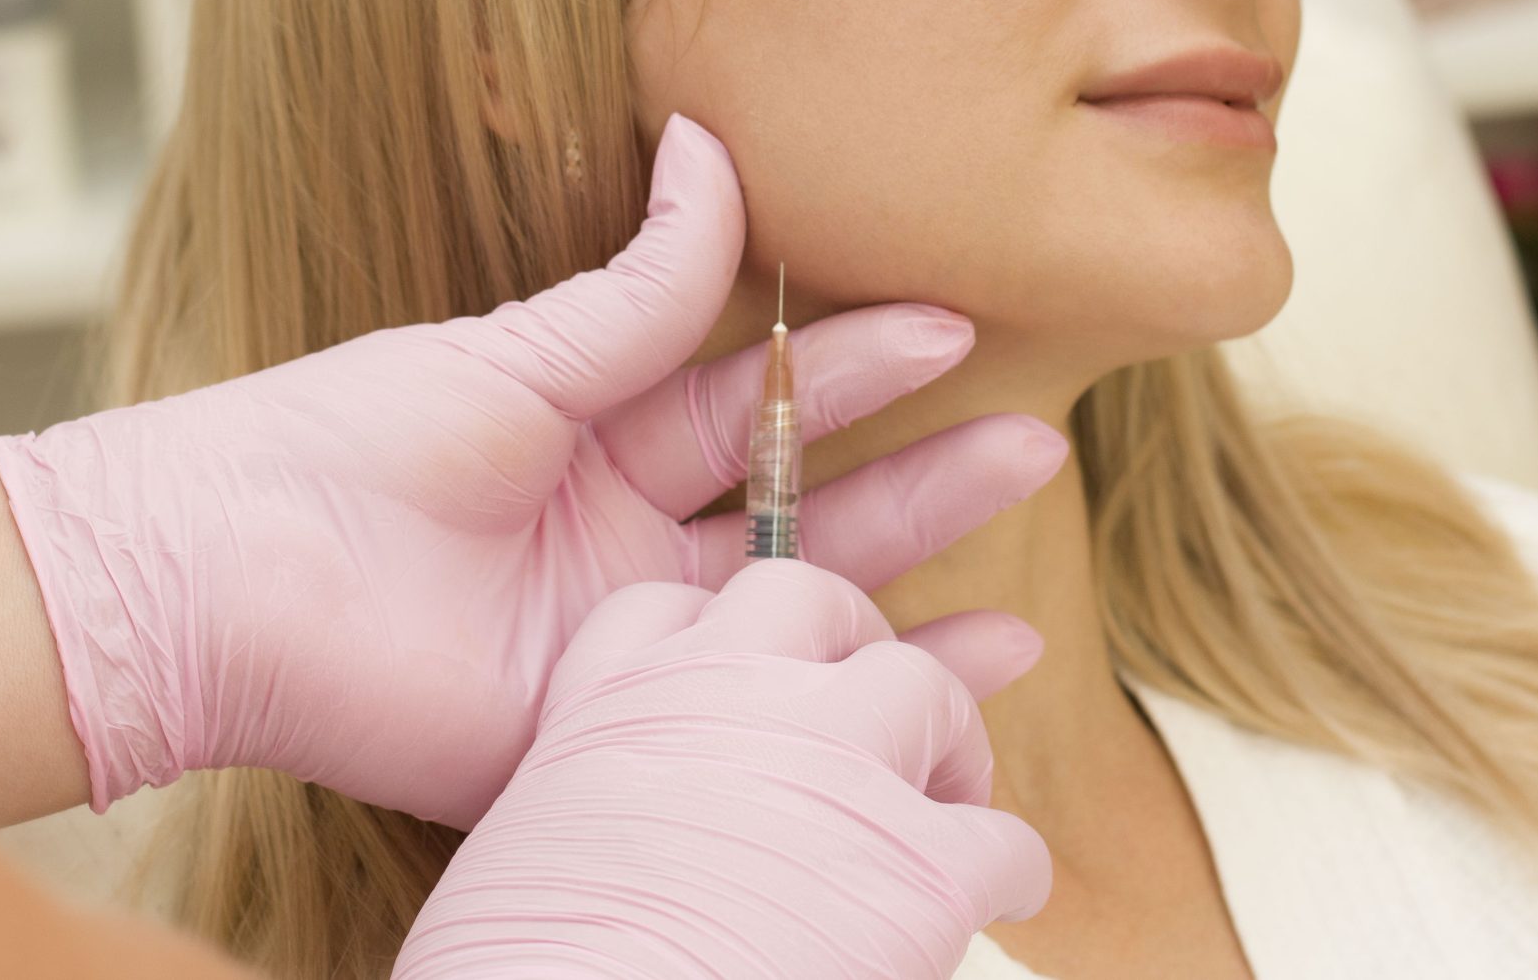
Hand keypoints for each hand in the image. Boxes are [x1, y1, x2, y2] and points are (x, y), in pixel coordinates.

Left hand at [0, 115, 1063, 826]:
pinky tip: (961, 684)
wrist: (222, 579)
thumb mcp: (516, 351)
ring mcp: (627, 641)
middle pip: (809, 502)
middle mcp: (628, 539)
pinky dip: (854, 697)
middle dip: (923, 470)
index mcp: (601, 435)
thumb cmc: (341, 441)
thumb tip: (710, 144)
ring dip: (918, 577)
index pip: (763, 398)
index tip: (954, 318)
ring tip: (1028, 568)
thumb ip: (639, 282)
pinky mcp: (609, 729)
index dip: (858, 364)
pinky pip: (749, 712)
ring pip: (801, 603)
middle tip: (1034, 435)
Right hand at [390, 560, 1050, 979]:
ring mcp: (833, 763)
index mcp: (612, 704)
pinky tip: (999, 898)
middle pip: (805, 596)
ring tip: (951, 791)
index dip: (709, 632)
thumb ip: (593, 802)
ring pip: (925, 687)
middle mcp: (727, 698)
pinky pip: (1001, 839)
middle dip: (849, 635)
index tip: (733, 666)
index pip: (662, 611)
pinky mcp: (918, 862)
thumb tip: (631, 846)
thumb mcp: (531, 850)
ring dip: (947, 734)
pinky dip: (1009, 868)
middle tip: (871, 697)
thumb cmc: (529, 976)